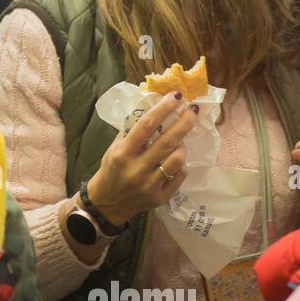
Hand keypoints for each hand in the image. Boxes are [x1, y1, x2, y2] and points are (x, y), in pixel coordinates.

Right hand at [87, 92, 195, 225]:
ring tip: (179, 142)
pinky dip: (180, 166)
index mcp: (123, 153)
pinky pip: (179, 176)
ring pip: (177, 159)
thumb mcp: (114, 148)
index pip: (146, 125)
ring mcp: (149, 185)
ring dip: (182, 146)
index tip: (175, 97)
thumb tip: (153, 108)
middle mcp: (137, 169)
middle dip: (184, 123)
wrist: (106, 203)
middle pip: (167, 141)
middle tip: (192, 110)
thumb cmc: (110, 170)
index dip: (163, 108)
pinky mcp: (159, 198)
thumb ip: (131, 131)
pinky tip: (175, 162)